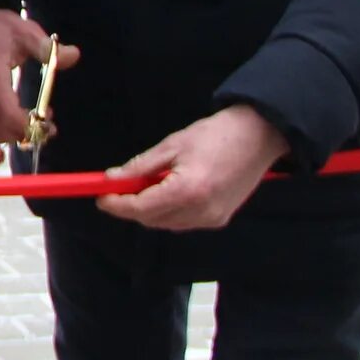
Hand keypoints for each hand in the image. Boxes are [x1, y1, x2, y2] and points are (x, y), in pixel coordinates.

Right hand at [0, 8, 80, 147]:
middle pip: (1, 131)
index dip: (30, 125)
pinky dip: (3, 123)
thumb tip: (73, 55)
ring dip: (14, 130)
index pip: (9, 116)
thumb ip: (48, 49)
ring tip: (34, 117)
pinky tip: (17, 110)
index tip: (50, 121)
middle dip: (25, 133)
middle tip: (46, 124)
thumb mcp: (25, 31)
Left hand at [98, 104, 289, 229]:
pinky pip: (183, 222)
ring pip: (166, 224)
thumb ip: (140, 166)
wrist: (258, 136)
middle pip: (152, 220)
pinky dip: (169, 212)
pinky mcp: (220, 219)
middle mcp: (201, 211)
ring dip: (150, 210)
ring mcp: (213, 219)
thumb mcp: (172, 145)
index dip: (117, 205)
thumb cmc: (215, 135)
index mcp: (187, 191)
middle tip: (119, 189)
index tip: (101, 197)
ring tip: (146, 185)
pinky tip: (168, 191)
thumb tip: (112, 179)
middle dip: (131, 207)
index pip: (141, 209)